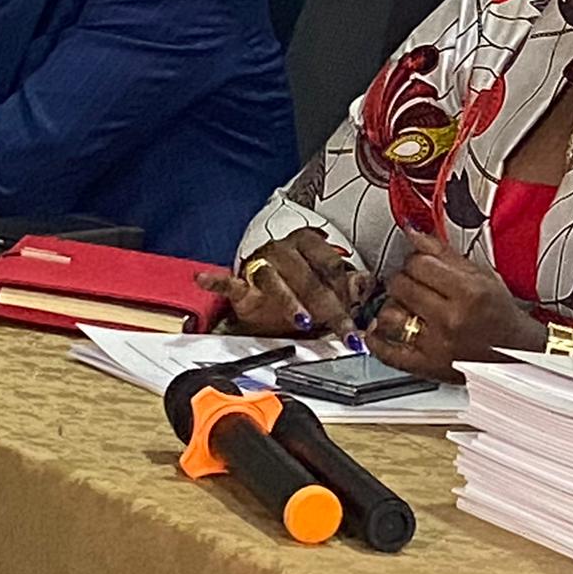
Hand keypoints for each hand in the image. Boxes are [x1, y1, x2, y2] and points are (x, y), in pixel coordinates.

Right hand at [195, 231, 368, 336]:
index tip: (359, 313)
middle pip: (310, 279)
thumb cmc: (297, 281)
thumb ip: (346, 284)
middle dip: (329, 308)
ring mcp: (262, 265)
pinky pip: (229, 282)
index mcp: (309, 243)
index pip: (332, 265)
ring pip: (276, 282)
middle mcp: (285, 250)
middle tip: (344, 329)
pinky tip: (206, 280)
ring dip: (291, 303)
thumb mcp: (325, 282)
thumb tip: (366, 284)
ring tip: (303, 320)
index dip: (348, 290)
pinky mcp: (241, 282)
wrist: (265, 284)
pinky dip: (217, 281)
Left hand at [368, 230, 544, 380]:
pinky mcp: (426, 367)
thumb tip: (412, 233)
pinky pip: (388, 353)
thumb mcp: (482, 276)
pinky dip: (376, 340)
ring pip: (389, 316)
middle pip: (401, 286)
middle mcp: (451, 320)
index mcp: (469, 293)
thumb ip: (444, 254)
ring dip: (391, 306)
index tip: (419, 262)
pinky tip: (379, 330)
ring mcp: (436, 346)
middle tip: (412, 282)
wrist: (515, 352)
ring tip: (403, 305)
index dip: (415, 259)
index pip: (419, 263)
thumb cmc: (500, 314)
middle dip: (403, 279)